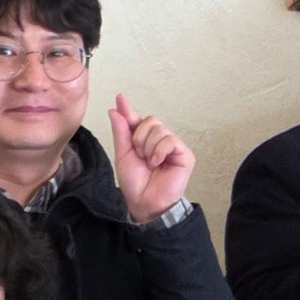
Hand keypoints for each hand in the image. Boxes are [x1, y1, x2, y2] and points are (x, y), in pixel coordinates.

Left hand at [108, 94, 195, 222]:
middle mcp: (159, 141)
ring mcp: (173, 146)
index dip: (128, 109)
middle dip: (139, 137)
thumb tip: (115, 110)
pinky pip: (170, 140)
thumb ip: (121, 132)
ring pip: (159, 129)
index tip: (120, 97)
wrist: (144, 202)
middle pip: (150, 120)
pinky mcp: (184, 154)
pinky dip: (159, 151)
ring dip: (148, 146)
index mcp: (144, 140)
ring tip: (149, 162)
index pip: (137, 120)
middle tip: (140, 155)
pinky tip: (157, 163)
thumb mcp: (123, 155)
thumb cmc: (135, 183)